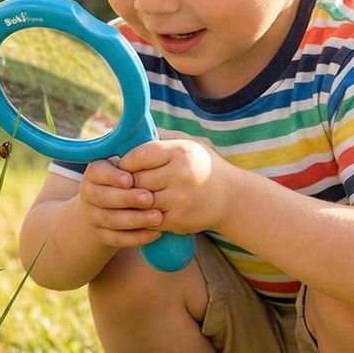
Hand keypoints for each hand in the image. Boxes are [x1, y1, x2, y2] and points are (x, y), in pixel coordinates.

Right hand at [78, 158, 162, 247]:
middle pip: (103, 197)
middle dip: (127, 198)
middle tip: (149, 198)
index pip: (98, 172)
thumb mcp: (128, 165)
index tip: (130, 179)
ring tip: (157, 216)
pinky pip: (117, 238)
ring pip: (111, 220)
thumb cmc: (127, 178)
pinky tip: (155, 233)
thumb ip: (136, 158)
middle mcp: (89, 193)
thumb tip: (152, 142)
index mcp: (95, 172)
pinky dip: (136, 237)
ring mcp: (93, 216)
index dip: (113, 177)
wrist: (109, 206)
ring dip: (135, 219)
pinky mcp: (101, 235)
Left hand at [118, 139, 234, 233]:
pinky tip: (144, 209)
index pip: (139, 155)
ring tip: (131, 195)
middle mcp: (180, 175)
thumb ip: (160, 137)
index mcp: (180, 152)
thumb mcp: (187, 143)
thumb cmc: (202, 165)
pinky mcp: (178, 220)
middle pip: (136, 179)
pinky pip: (148, 219)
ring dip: (133, 200)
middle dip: (127, 182)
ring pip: (140, 201)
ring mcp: (179, 200)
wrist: (231, 197)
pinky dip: (143, 215)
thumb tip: (130, 132)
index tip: (123, 164)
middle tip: (122, 182)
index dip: (126, 161)